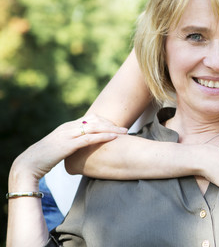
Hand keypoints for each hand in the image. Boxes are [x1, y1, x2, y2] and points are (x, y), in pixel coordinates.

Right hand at [10, 114, 127, 188]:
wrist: (28, 164)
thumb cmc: (43, 159)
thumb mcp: (59, 148)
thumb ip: (70, 145)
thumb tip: (81, 149)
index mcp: (66, 127)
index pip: (89, 119)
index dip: (104, 122)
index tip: (116, 126)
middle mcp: (68, 127)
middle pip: (94, 121)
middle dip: (111, 124)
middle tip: (125, 129)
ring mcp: (68, 134)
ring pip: (94, 127)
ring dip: (111, 129)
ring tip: (124, 132)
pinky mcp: (68, 144)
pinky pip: (90, 138)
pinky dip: (103, 136)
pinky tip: (114, 137)